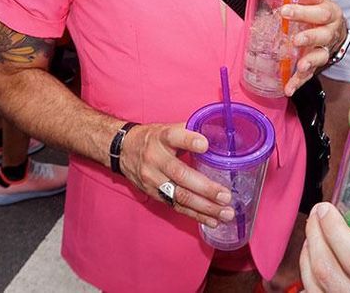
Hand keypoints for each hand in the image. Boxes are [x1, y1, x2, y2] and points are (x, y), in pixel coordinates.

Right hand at [119, 122, 235, 228]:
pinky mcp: (154, 194)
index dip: (189, 141)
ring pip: (179, 196)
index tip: (205, 145)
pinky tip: (212, 220)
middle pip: (180, 175)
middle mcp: (156, 159)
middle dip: (205, 188)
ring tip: (225, 213)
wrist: (124, 150)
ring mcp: (153, 179)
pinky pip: (176, 206)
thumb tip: (220, 134)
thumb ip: (191, 131)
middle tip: (225, 196)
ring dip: (205, 207)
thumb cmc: (153, 139)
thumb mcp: (167, 128)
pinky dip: (195, 215)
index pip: (174, 137)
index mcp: (161, 138)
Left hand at [278, 0, 345, 96]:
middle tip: (296, 40)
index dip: (303, 12)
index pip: (319, 12)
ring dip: (310, 62)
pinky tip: (289, 88)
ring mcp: (326, 48)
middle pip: (323, 36)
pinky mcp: (318, 63)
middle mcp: (331, 31)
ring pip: (321, 56)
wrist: (336, 26)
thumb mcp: (313, 0)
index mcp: (330, 13)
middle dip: (310, 38)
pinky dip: (300, 82)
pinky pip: (310, 74)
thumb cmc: (318, 10)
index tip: (285, 10)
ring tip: (301, 66)